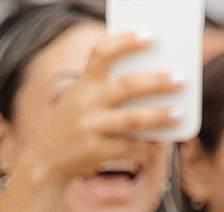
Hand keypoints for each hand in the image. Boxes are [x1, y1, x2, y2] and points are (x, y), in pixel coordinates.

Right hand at [15, 32, 183, 188]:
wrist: (43, 162)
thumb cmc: (71, 126)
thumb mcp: (79, 101)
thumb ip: (107, 91)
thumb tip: (152, 86)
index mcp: (83, 84)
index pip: (102, 53)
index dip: (125, 42)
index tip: (148, 36)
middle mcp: (86, 103)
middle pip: (127, 86)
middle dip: (157, 82)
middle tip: (181, 79)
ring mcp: (90, 128)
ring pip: (132, 119)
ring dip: (159, 116)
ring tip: (179, 113)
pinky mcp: (95, 152)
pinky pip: (129, 147)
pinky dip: (147, 145)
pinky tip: (161, 143)